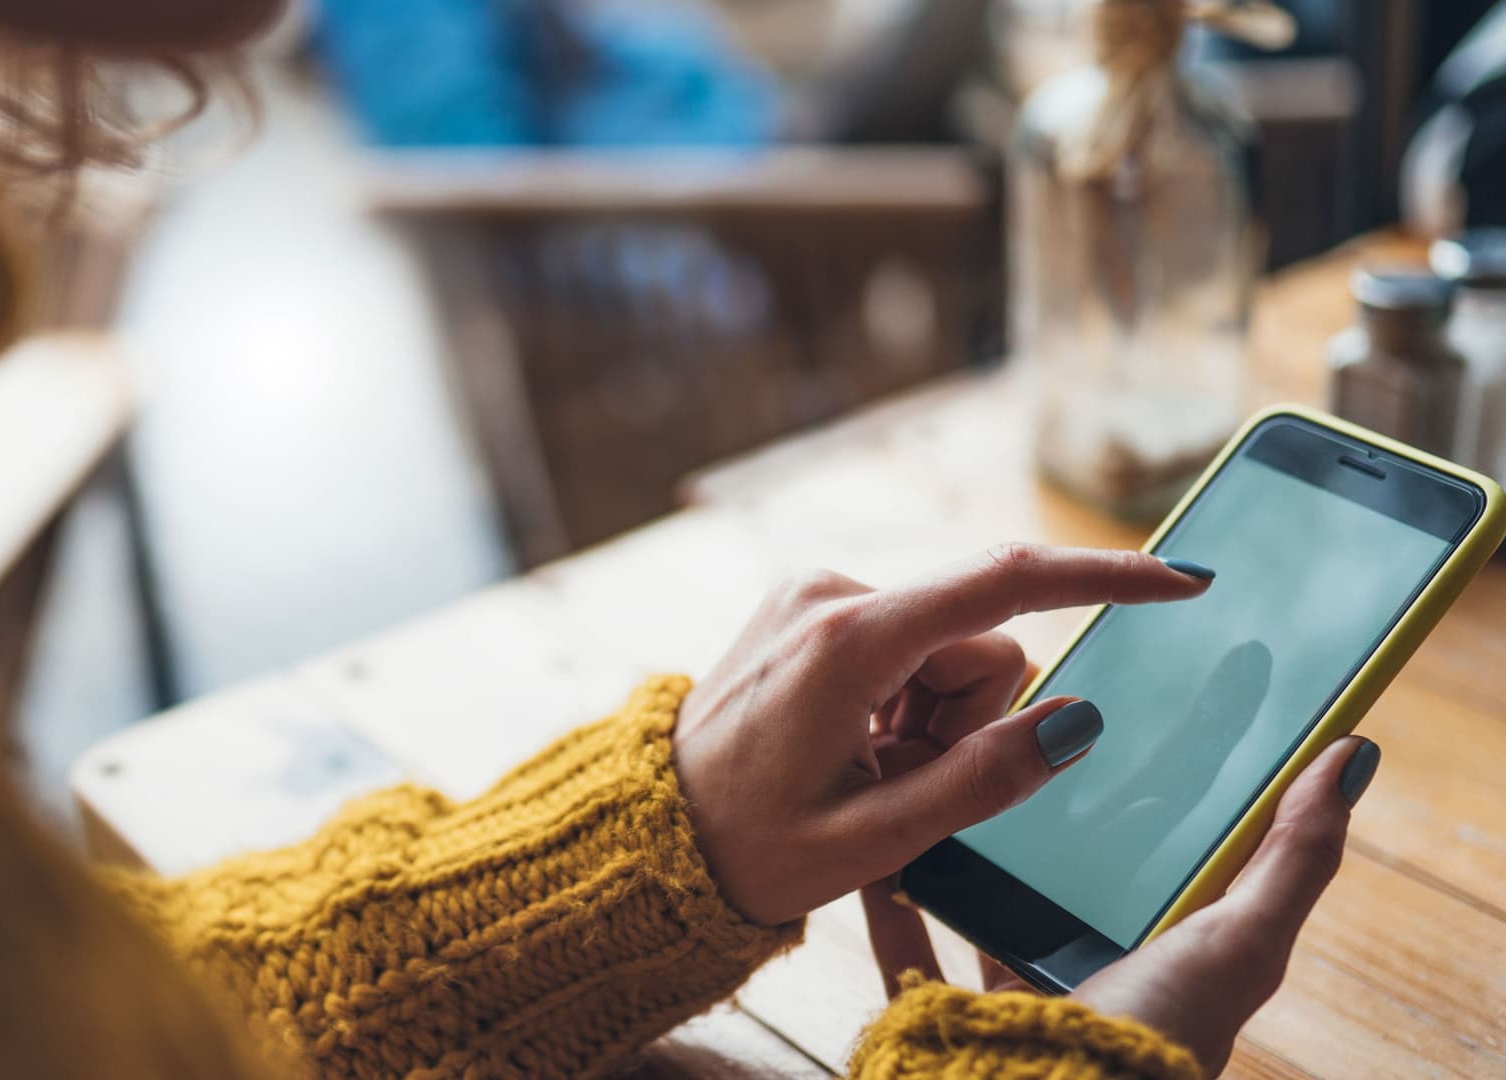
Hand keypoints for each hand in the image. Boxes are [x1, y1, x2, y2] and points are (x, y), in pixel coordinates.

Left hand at [674, 543, 1211, 925]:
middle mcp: (831, 595)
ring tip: (867, 771)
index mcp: (847, 643)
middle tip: (900, 784)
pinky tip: (852, 747)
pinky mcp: (811, 605)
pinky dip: (904, 701)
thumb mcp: (874, 839)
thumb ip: (982, 780)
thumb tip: (1078, 721)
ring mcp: (816, 594)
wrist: (657, 832)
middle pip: (980, 642)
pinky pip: (906, 644)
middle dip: (970, 720)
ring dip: (934, 718)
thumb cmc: (750, 846)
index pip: (1003, 586)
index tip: (1183, 580)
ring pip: (948, 648)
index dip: (1103, 577)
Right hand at [860, 734, 1378, 1074]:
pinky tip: (877, 835)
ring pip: (976, 891)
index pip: (1154, 843)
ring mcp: (1007, 991)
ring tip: (936, 756)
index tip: (1120, 691)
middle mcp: (1086, 969)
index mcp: (1160, 952)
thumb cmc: (1155, 1041)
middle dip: (1032, 790)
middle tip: (1010, 709)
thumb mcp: (1242, 942)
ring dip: (955, 829)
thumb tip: (1352, 754)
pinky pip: (904, 937)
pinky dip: (887, 890)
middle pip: (1056, 861)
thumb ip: (1294, 855)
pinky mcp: (939, 1008)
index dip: (1143, 771)